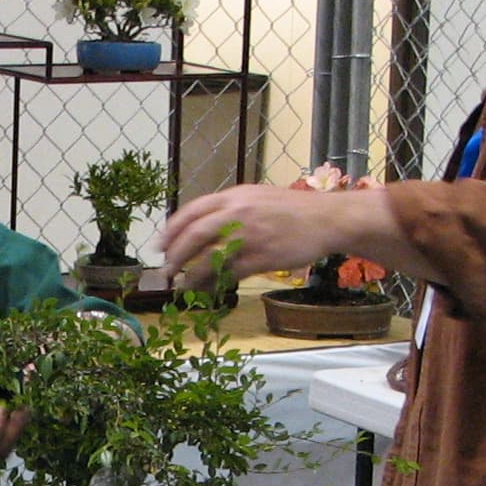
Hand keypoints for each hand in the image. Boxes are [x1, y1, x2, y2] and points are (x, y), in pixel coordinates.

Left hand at [160, 184, 374, 283]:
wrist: (326, 219)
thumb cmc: (292, 209)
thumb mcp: (257, 197)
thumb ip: (230, 209)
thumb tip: (202, 228)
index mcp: (234, 197)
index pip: (192, 211)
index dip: (171, 230)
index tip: (159, 245)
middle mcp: (238, 213)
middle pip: (194, 235)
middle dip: (175, 255)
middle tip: (165, 270)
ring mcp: (250, 236)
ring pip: (209, 258)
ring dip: (191, 275)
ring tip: (181, 286)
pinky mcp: (262, 258)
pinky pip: (230, 274)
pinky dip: (215, 283)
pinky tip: (208, 289)